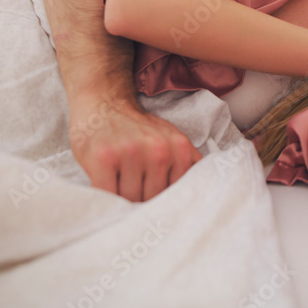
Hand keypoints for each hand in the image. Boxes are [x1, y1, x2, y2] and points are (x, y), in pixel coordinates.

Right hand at [69, 97, 202, 201]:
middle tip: (133, 196)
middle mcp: (158, 150)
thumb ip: (188, 162)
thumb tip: (203, 194)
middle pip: (153, 199)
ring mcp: (130, 153)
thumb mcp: (171, 138)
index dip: (164, 202)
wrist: (104, 103)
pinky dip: (106, 198)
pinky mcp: (103, 158)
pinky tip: (105, 189)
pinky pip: (108, 194)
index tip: (155, 204)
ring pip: (131, 199)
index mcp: (179, 148)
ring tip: (118, 188)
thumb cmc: (138, 128)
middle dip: (142, 202)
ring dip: (123, 201)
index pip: (177, 194)